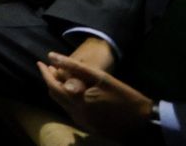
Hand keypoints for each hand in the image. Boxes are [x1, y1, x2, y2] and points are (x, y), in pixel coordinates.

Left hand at [38, 51, 154, 139]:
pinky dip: (69, 100)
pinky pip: (72, 111)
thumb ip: (74, 67)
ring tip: (62, 77)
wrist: (144, 123)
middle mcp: (77, 115)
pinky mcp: (89, 128)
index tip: (41, 62)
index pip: (53, 86)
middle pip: (55, 96)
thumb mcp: (101, 77)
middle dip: (51, 81)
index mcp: (78, 102)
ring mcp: (83, 123)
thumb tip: (52, 56)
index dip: (45, 73)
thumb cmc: (125, 97)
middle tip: (51, 68)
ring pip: (62, 104)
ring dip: (60, 90)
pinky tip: (75, 91)